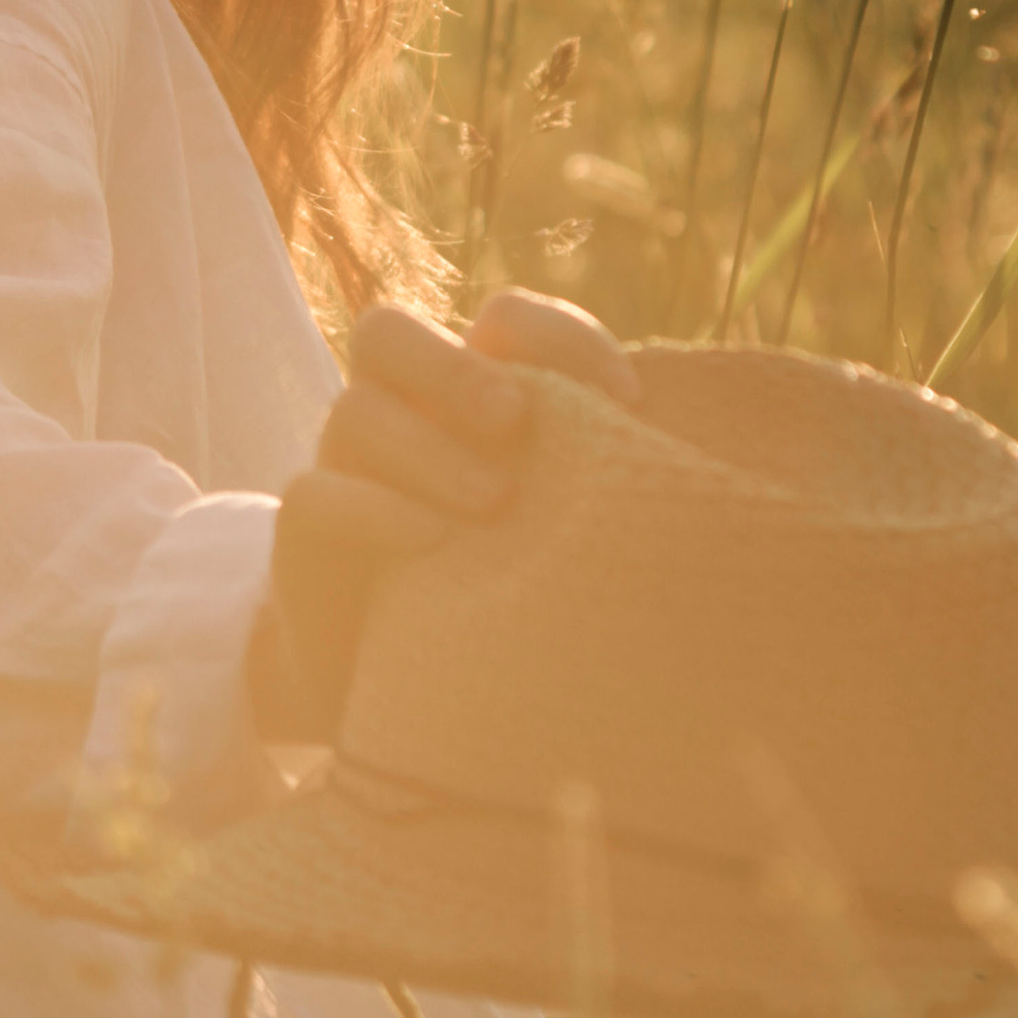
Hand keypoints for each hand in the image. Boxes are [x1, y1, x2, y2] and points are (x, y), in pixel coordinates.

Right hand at [253, 288, 636, 743]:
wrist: (417, 697)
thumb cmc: (520, 601)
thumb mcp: (570, 530)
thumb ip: (606, 481)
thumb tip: (713, 466)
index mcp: (467, 394)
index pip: (502, 320)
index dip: (559, 334)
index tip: (629, 398)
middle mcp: (397, 416)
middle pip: (386, 333)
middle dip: (453, 368)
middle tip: (515, 419)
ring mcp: (344, 473)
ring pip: (354, 409)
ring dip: (428, 446)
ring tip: (495, 502)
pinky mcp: (304, 544)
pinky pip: (312, 498)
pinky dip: (374, 510)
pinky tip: (432, 544)